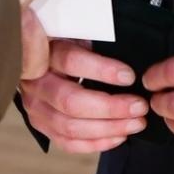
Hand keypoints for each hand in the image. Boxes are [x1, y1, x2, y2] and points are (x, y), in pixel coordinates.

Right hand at [19, 39, 147, 152]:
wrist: (33, 59)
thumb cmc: (61, 43)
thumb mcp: (72, 31)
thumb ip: (89, 37)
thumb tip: (123, 48)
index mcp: (43, 52)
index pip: (71, 61)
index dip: (102, 70)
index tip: (129, 76)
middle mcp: (35, 83)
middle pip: (71, 101)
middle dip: (111, 107)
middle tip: (139, 106)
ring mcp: (35, 108)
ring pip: (70, 127)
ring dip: (108, 128)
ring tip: (136, 123)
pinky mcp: (40, 125)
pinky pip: (68, 143)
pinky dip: (96, 143)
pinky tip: (119, 136)